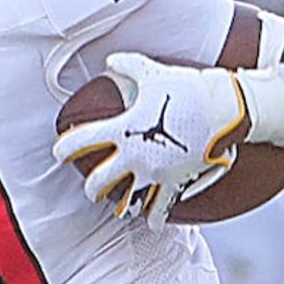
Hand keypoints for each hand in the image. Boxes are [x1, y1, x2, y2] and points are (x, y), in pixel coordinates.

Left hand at [52, 53, 245, 229]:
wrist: (223, 109)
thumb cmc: (186, 88)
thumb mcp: (152, 71)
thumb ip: (126, 64)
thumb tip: (110, 60)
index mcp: (122, 128)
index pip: (81, 142)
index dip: (64, 148)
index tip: (60, 152)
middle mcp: (133, 155)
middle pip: (98, 183)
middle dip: (90, 188)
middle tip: (91, 187)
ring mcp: (154, 172)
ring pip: (125, 202)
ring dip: (119, 206)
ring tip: (118, 206)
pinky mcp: (176, 182)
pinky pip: (161, 209)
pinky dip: (154, 219)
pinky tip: (151, 222)